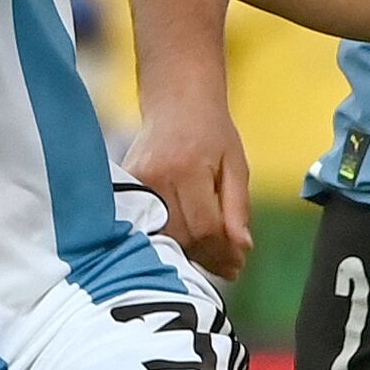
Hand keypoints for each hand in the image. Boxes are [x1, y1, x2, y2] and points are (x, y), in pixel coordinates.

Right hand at [122, 100, 254, 281]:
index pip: (206, 227)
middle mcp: (158, 177)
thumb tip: (244, 248)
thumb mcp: (236, 165)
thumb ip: (239, 208)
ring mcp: (137, 183)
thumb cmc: (212, 132)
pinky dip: (170, 239)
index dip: (223, 252)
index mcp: (188, 168)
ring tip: (210, 257)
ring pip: (164, 236)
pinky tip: (187, 244)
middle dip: (208, 257)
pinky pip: (149, 226)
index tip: (237, 266)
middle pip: (183, 236)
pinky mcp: (126, 187)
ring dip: (188, 252)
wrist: (176, 102)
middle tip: (228, 267)